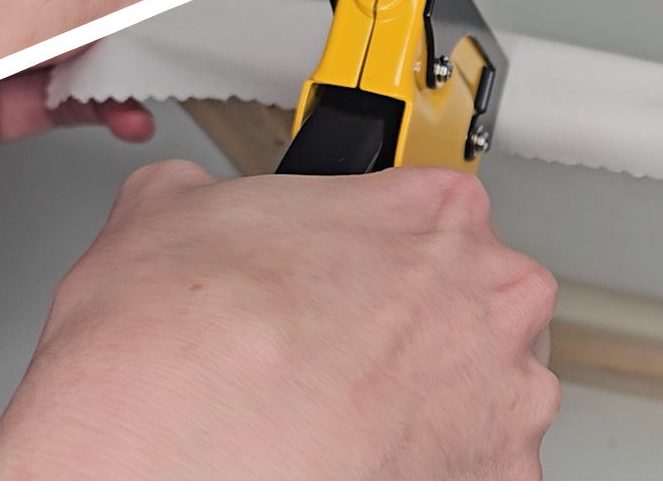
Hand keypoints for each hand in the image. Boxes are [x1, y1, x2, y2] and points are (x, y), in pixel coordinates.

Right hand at [0, 162, 559, 479]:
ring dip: (426, 401)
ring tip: (338, 413)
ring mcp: (501, 405)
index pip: (437, 207)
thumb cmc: (181, 341)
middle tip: (338, 344)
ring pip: (482, 392)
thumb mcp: (175, 203)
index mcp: (435, 213)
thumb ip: (223, 192)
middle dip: (414, 322)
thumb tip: (201, 202)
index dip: (382, 241)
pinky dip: (423, 470)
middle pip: (475, 298)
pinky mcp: (493, 491)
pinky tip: (354, 460)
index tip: (354, 269)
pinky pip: (473, 471)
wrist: (161, 454)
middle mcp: (489, 302)